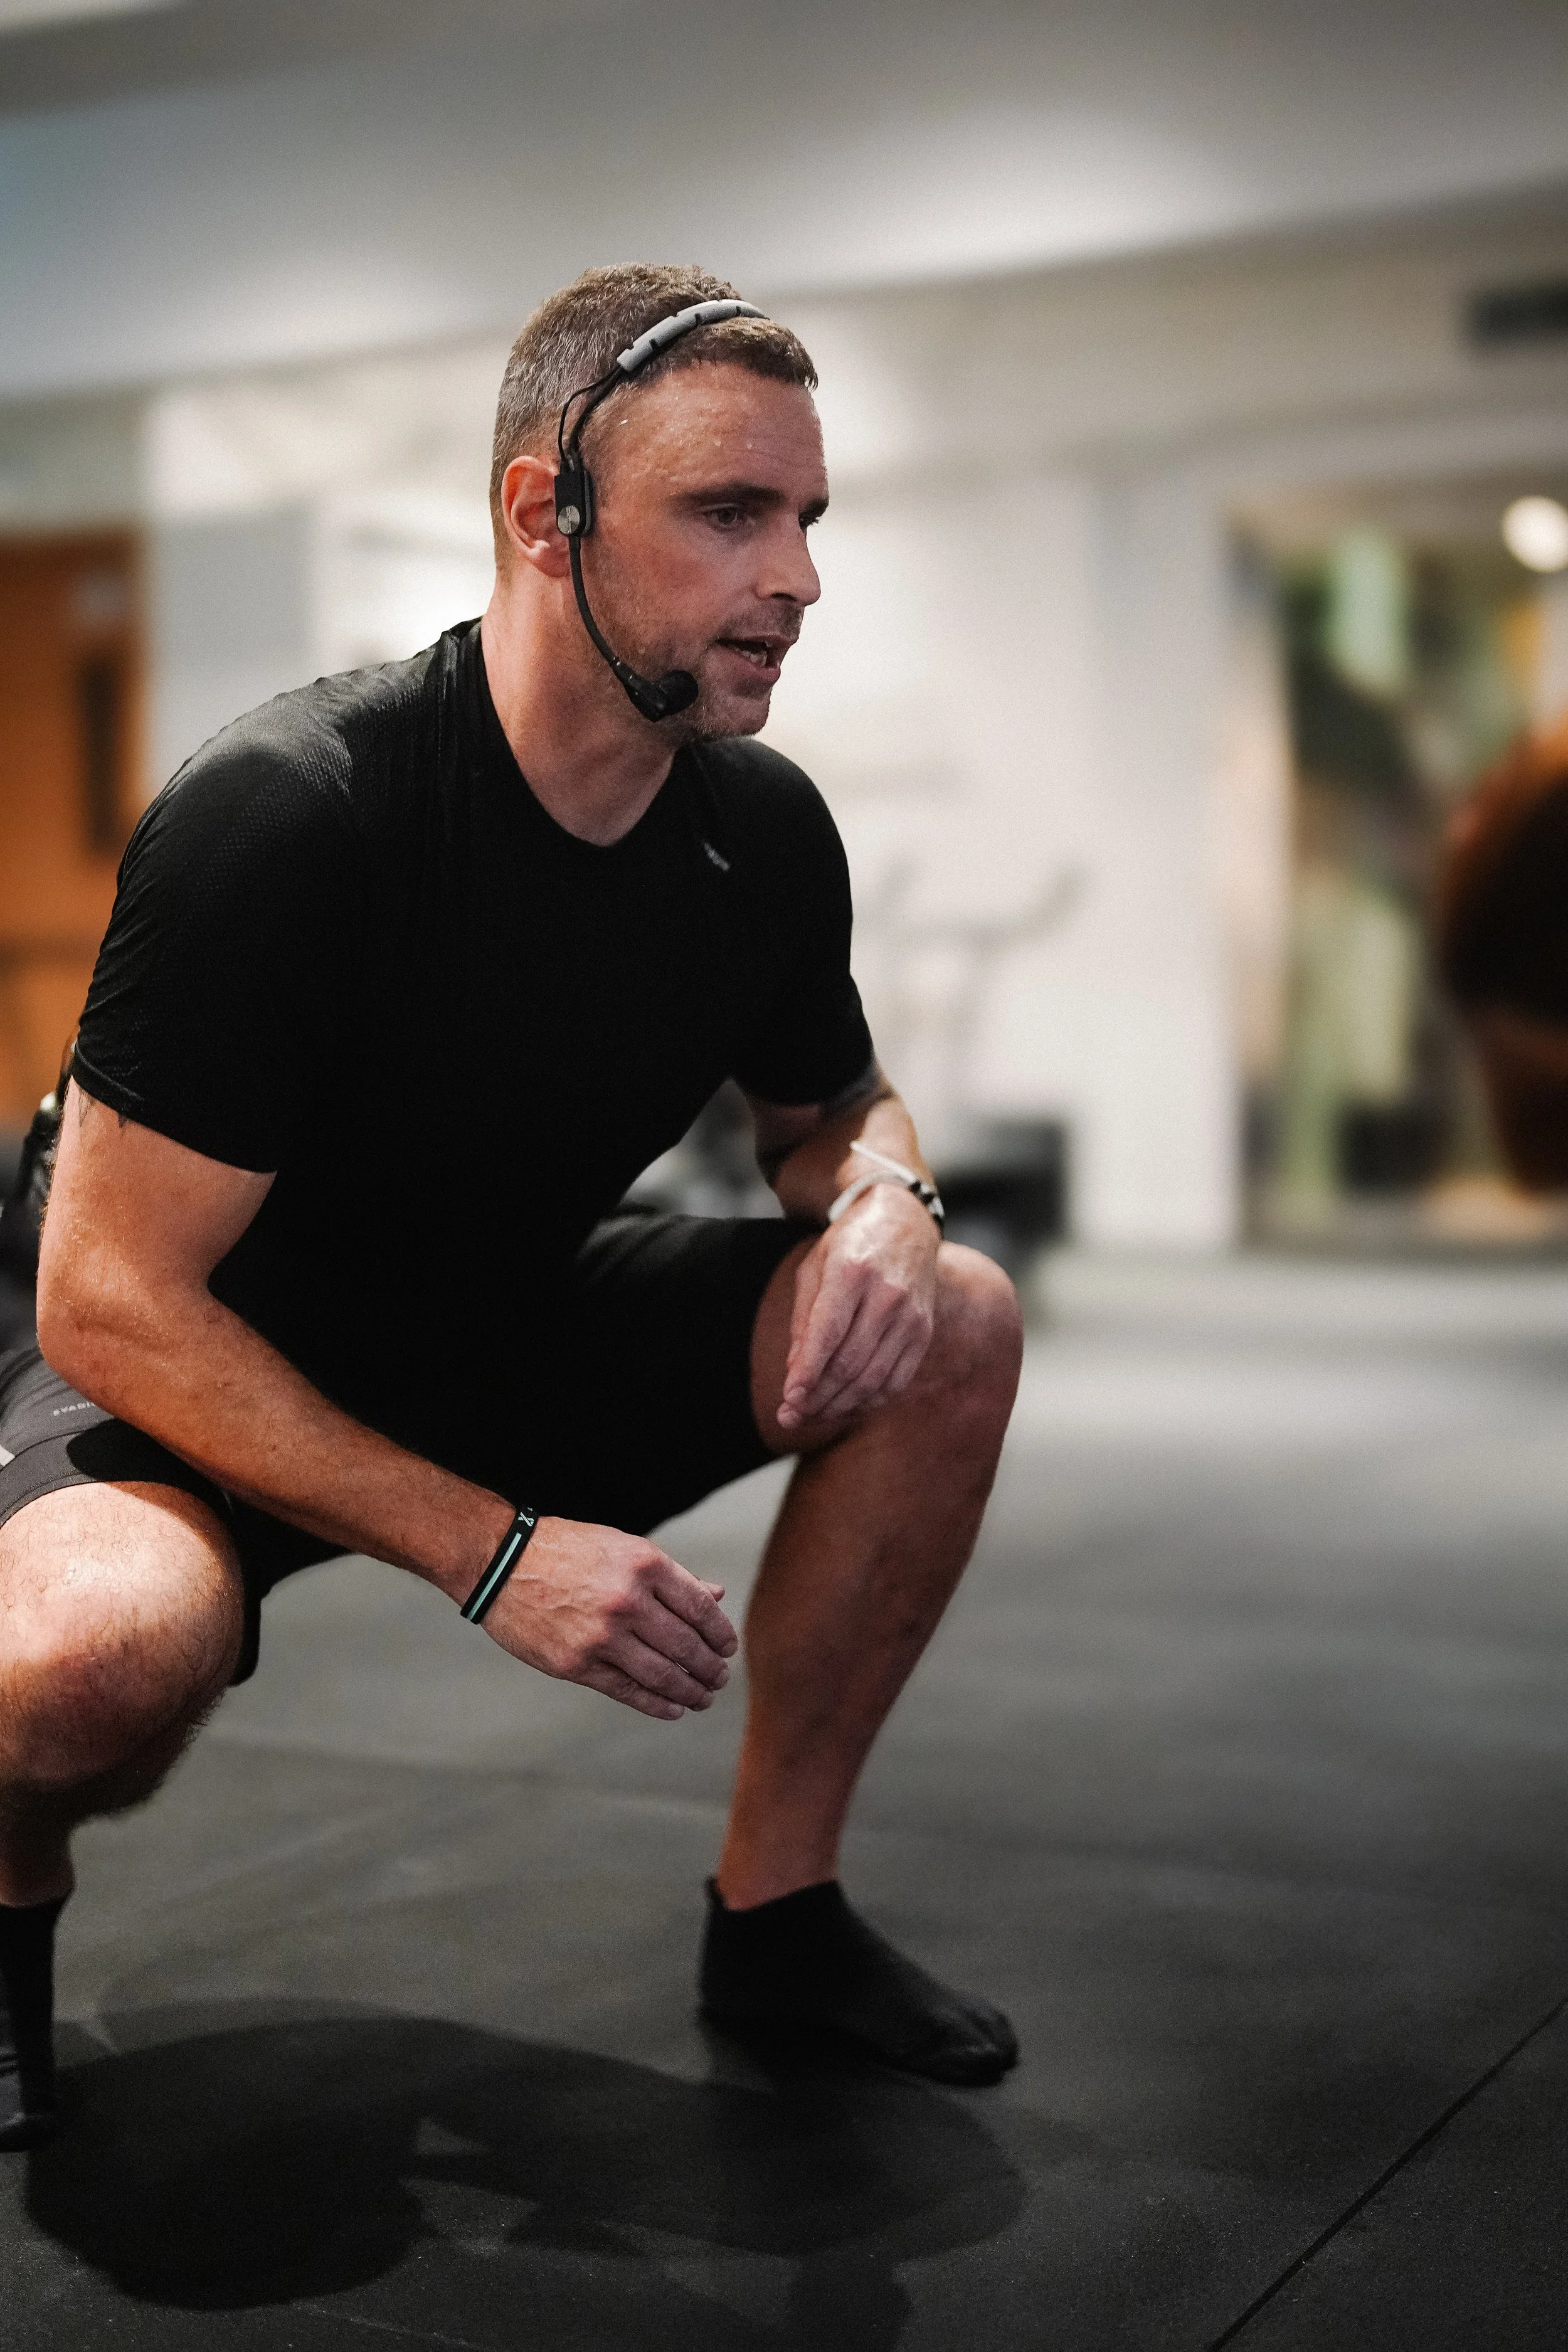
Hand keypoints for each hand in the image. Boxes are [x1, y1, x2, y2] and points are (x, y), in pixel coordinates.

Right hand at [481, 1517, 736, 1720]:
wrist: (502, 1562)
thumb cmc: (567, 1551)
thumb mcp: (624, 1548)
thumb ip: (672, 1576)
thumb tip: (717, 1596)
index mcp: (644, 1565)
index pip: (700, 1608)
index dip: (720, 1634)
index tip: (728, 1648)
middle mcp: (627, 1600)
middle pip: (686, 1646)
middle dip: (710, 1668)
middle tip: (720, 1678)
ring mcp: (601, 1636)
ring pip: (662, 1674)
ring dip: (690, 1691)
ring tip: (702, 1697)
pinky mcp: (576, 1664)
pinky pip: (628, 1691)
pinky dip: (657, 1704)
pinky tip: (673, 1709)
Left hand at [778, 1184, 938, 1431]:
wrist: (905, 1222)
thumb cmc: (850, 1244)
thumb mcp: (815, 1267)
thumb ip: (803, 1319)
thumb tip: (795, 1373)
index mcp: (852, 1271)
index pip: (828, 1333)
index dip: (807, 1371)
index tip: (788, 1399)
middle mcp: (887, 1295)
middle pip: (850, 1362)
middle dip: (817, 1397)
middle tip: (791, 1417)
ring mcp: (911, 1315)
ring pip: (873, 1377)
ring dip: (840, 1405)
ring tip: (813, 1416)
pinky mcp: (925, 1331)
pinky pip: (897, 1379)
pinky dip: (870, 1400)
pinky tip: (847, 1404)